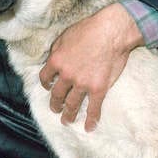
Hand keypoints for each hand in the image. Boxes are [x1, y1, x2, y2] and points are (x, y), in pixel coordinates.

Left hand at [39, 3, 142, 130]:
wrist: (111, 32)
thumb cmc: (89, 29)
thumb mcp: (65, 35)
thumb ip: (57, 49)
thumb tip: (53, 58)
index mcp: (56, 61)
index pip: (45, 77)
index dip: (46, 84)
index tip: (49, 87)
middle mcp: (66, 75)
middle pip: (57, 94)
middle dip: (55, 104)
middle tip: (56, 110)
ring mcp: (82, 84)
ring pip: (72, 104)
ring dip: (69, 114)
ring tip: (67, 120)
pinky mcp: (98, 89)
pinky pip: (93, 108)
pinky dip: (91, 119)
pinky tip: (89, 127)